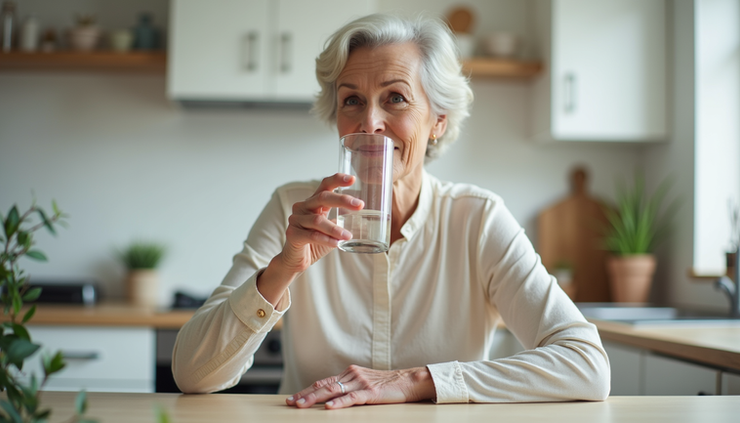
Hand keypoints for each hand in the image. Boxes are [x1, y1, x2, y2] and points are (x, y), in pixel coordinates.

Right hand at [278, 173, 362, 273]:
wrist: (296, 260)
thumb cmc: (314, 242)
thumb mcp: (330, 230)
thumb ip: (342, 223)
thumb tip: (365, 223)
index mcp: (313, 202)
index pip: (325, 185)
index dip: (338, 180)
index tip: (353, 179)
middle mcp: (303, 207)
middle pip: (322, 197)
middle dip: (342, 200)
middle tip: (360, 205)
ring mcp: (296, 220)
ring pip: (317, 220)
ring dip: (335, 228)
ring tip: (348, 236)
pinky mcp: (292, 234)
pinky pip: (312, 235)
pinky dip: (326, 239)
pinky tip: (337, 243)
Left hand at [285, 365, 435, 409]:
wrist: (408, 380)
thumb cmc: (387, 385)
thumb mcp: (364, 384)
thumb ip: (349, 387)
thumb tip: (332, 398)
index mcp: (349, 374)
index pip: (323, 382)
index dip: (307, 390)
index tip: (293, 398)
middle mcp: (352, 375)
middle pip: (324, 385)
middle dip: (305, 395)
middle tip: (290, 402)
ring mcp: (361, 382)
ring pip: (333, 391)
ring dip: (315, 399)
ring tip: (301, 405)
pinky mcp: (370, 392)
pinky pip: (352, 398)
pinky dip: (339, 403)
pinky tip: (329, 408)